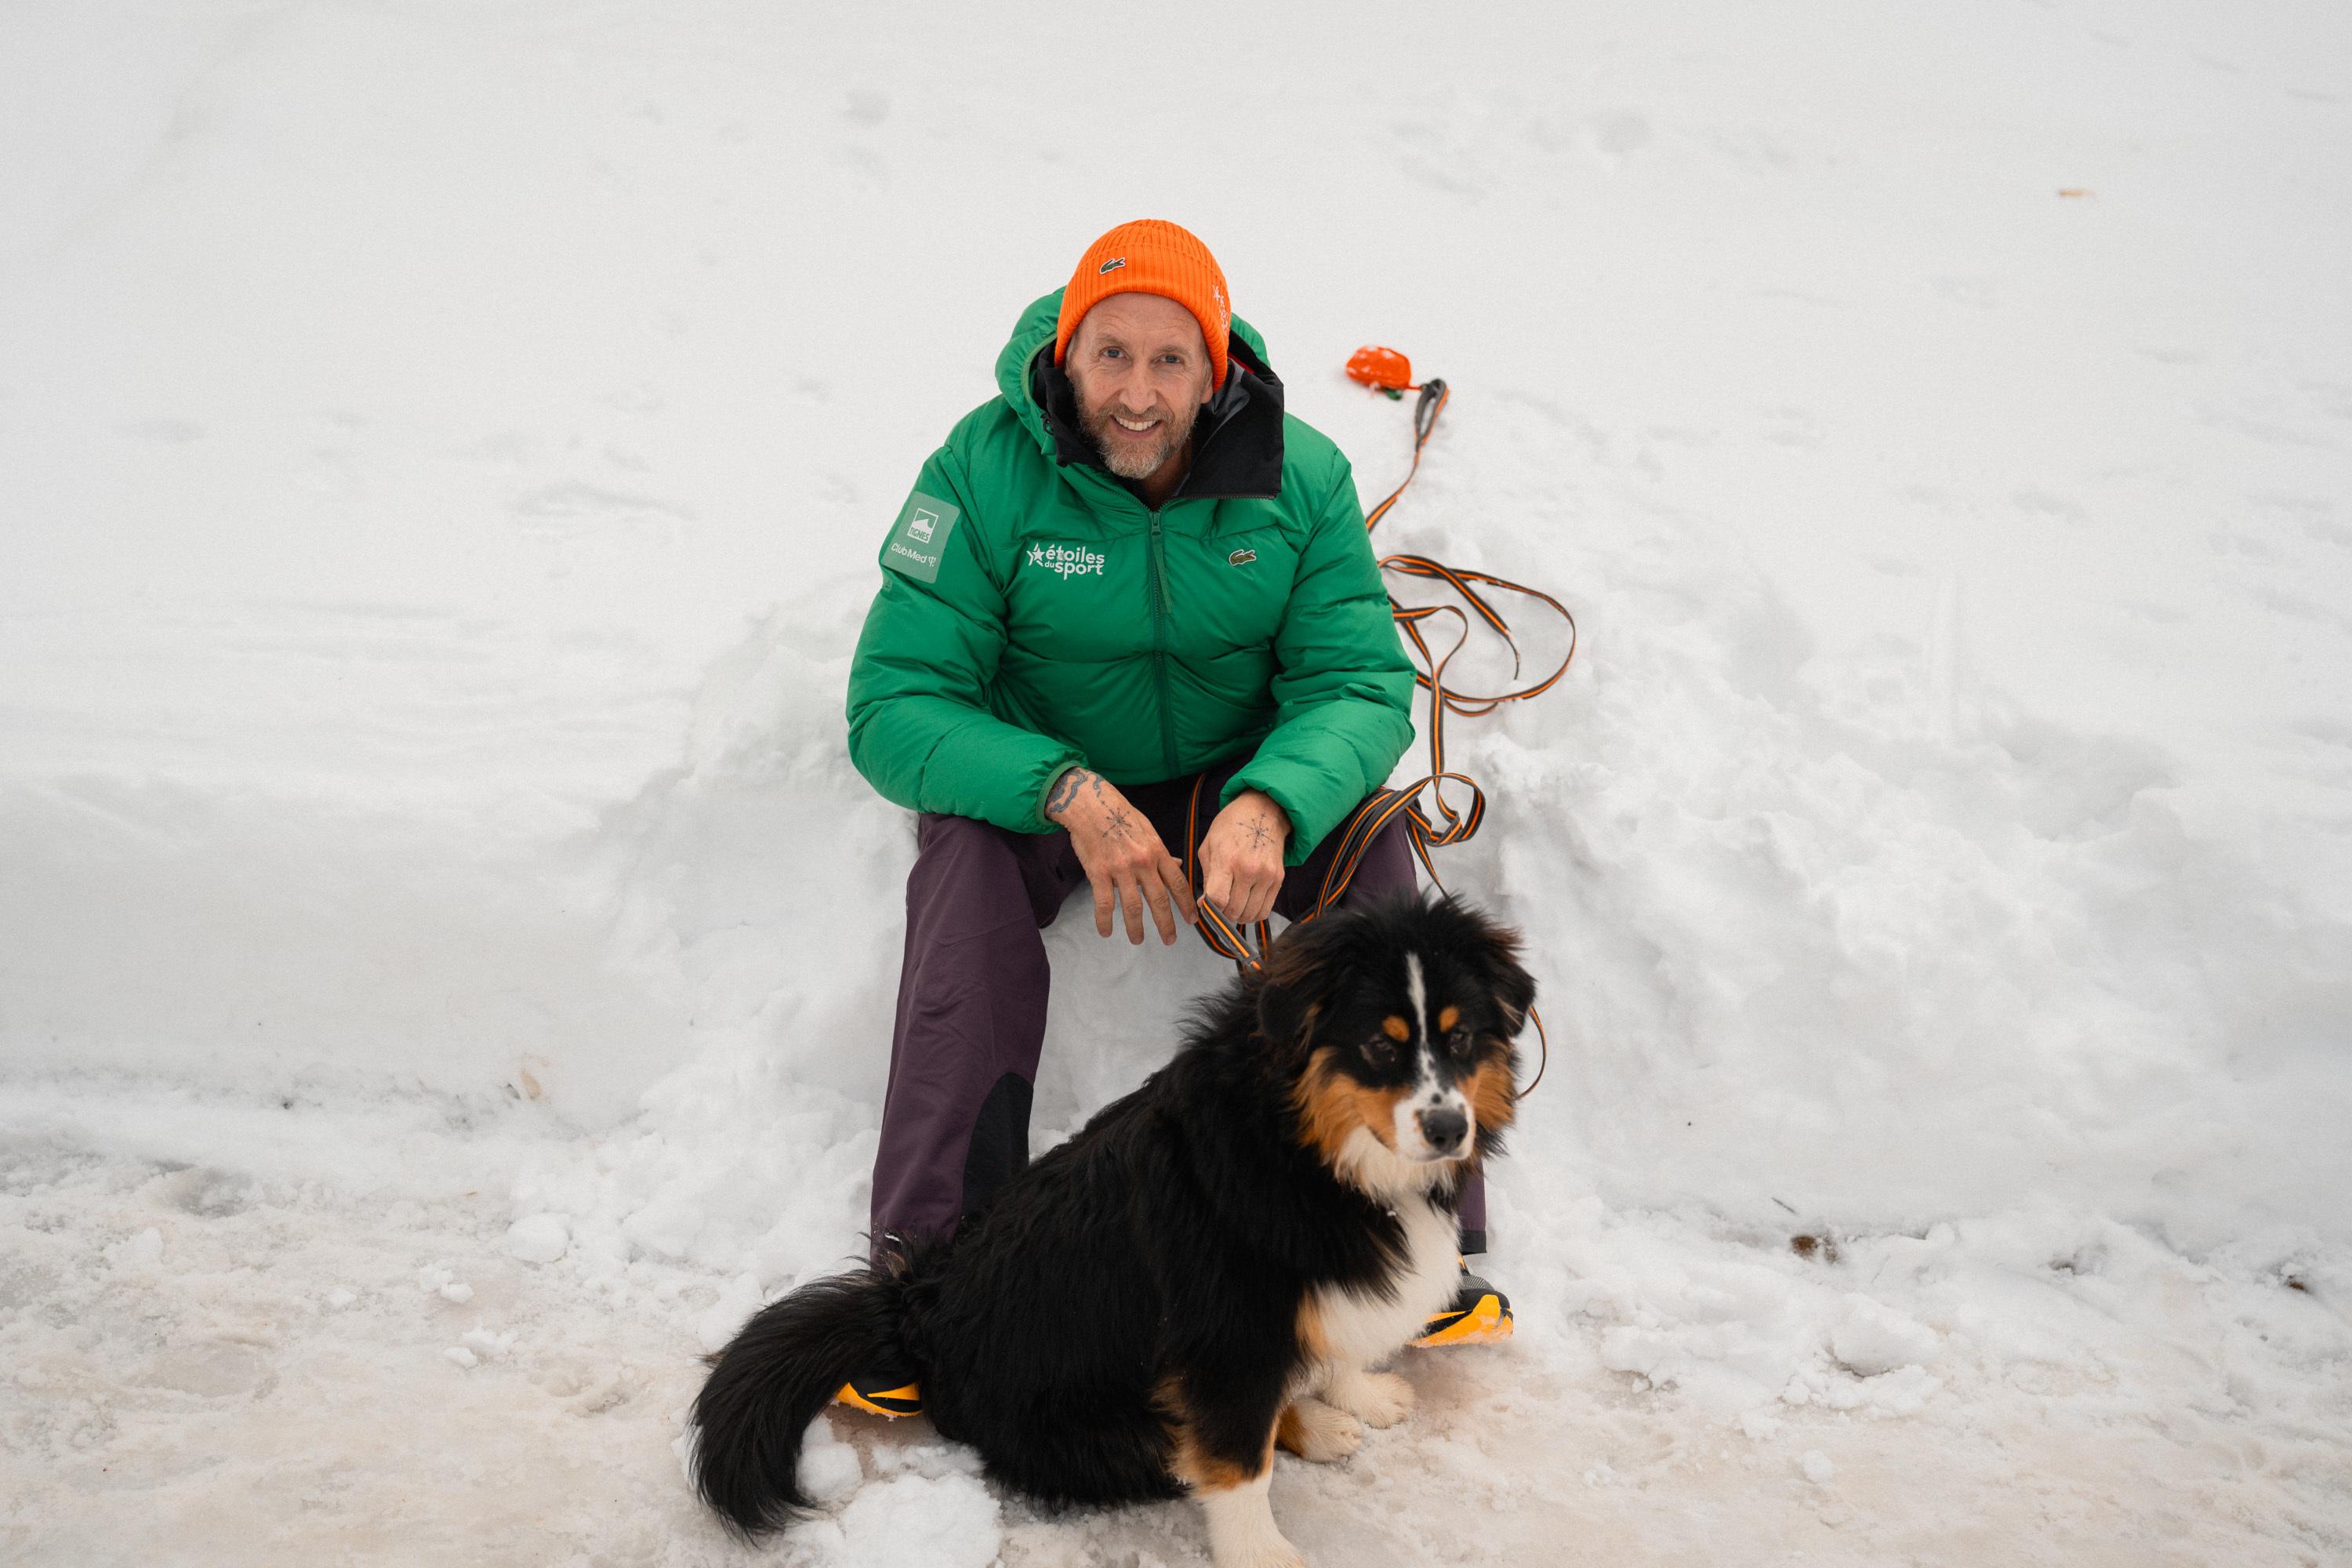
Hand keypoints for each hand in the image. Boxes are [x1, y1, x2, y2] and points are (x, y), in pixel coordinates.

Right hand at [1045, 768, 1198, 944]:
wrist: (1091, 806)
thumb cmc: (1121, 817)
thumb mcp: (1148, 831)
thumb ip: (1161, 852)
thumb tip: (1177, 865)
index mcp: (1157, 852)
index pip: (1177, 883)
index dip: (1186, 904)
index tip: (1192, 920)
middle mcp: (1142, 862)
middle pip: (1159, 900)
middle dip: (1166, 924)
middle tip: (1170, 940)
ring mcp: (1120, 869)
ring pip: (1133, 907)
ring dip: (1136, 928)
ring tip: (1138, 940)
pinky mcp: (1098, 872)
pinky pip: (1104, 903)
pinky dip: (1105, 921)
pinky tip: (1106, 932)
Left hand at [1197, 789, 1288, 928]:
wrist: (1263, 812)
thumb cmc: (1231, 827)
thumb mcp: (1209, 846)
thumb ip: (1206, 877)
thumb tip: (1204, 904)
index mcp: (1227, 859)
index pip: (1218, 898)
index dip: (1209, 908)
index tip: (1206, 905)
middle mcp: (1248, 869)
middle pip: (1233, 910)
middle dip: (1222, 914)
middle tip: (1219, 906)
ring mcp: (1266, 876)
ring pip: (1249, 915)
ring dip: (1237, 916)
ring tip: (1232, 906)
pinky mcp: (1278, 879)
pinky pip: (1264, 910)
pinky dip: (1253, 914)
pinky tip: (1245, 905)